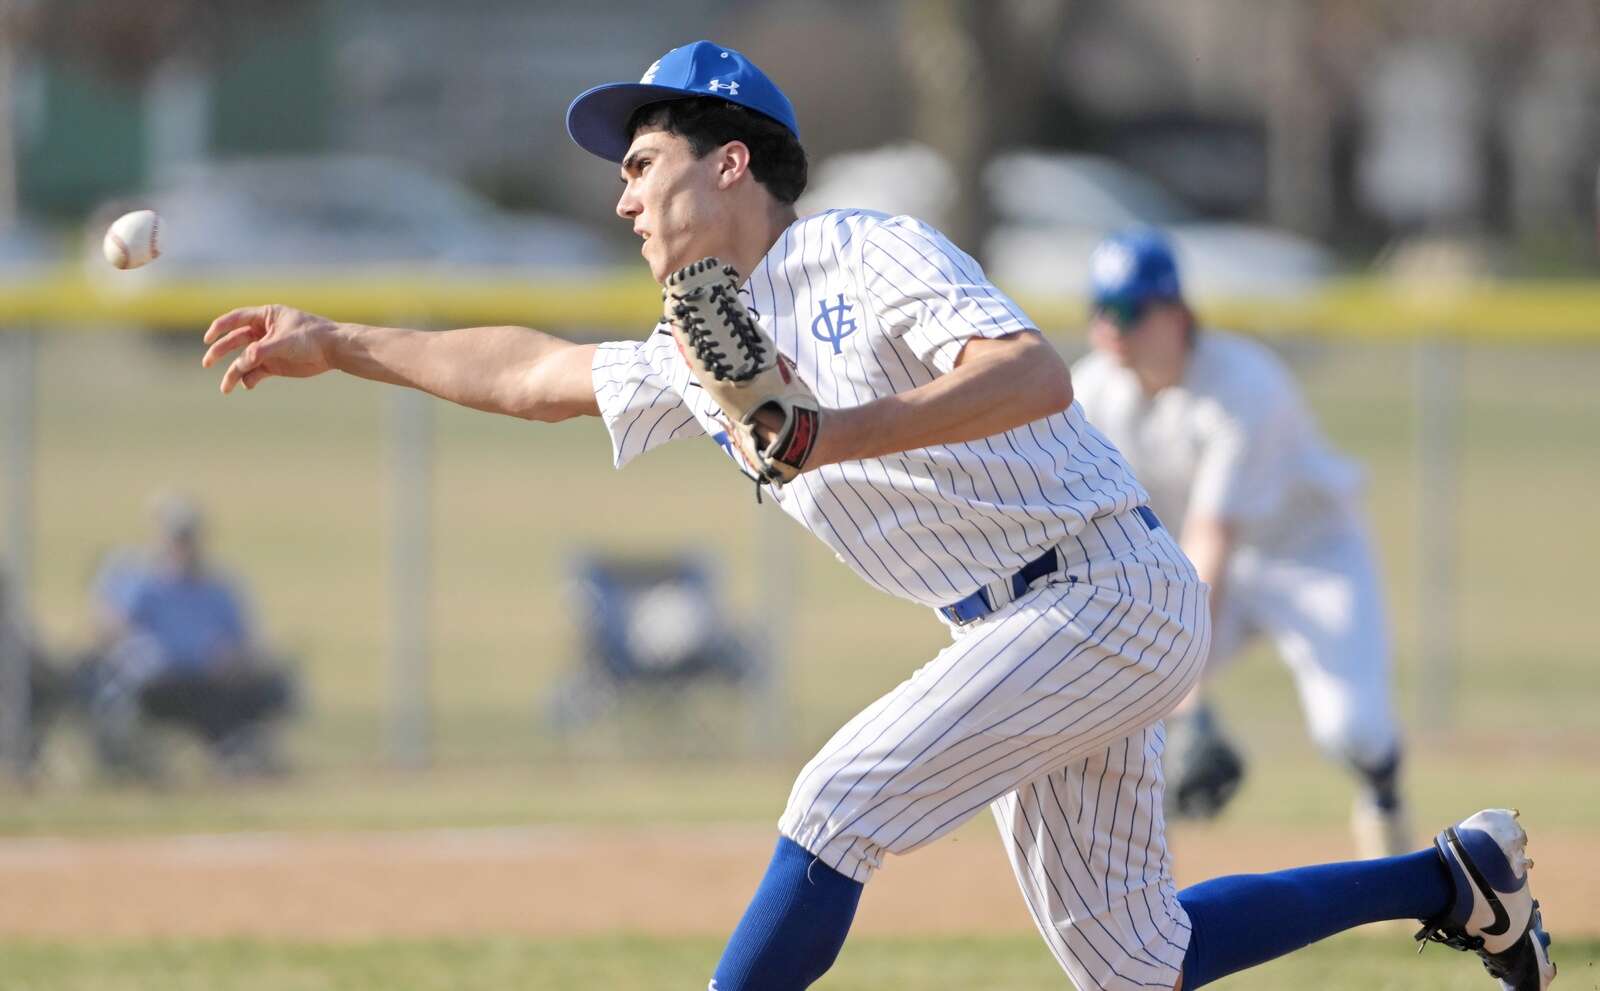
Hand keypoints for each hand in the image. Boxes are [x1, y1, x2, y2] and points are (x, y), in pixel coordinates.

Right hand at [201, 305, 340, 393]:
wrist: (333, 351)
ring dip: (233, 373)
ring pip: (243, 360)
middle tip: (207, 363)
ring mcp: (267, 349)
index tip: (207, 339)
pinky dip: (249, 380)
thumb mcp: (286, 341)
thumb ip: (263, 350)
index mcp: (265, 316)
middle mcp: (262, 332)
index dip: (219, 328)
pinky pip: (255, 373)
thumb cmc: (312, 337)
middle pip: (234, 341)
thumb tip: (244, 361)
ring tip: (226, 388)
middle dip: (219, 352)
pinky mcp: (274, 365)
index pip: (235, 319)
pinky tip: (248, 385)